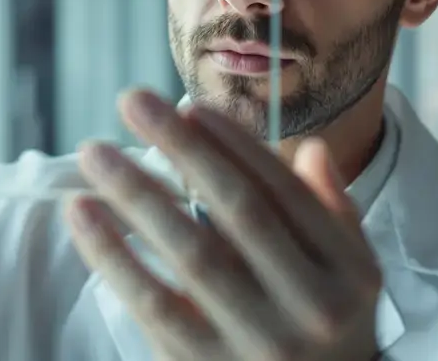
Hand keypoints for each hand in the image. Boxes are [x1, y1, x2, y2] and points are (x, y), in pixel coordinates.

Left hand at [65, 90, 381, 360]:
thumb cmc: (325, 331)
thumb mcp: (352, 275)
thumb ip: (333, 211)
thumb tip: (310, 148)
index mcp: (348, 272)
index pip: (285, 193)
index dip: (235, 144)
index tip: (189, 106)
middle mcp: (310, 307)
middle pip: (237, 212)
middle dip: (182, 149)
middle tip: (132, 100)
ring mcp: (258, 343)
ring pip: (191, 255)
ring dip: (137, 195)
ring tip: (95, 155)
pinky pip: (153, 305)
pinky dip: (113, 256)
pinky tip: (84, 216)